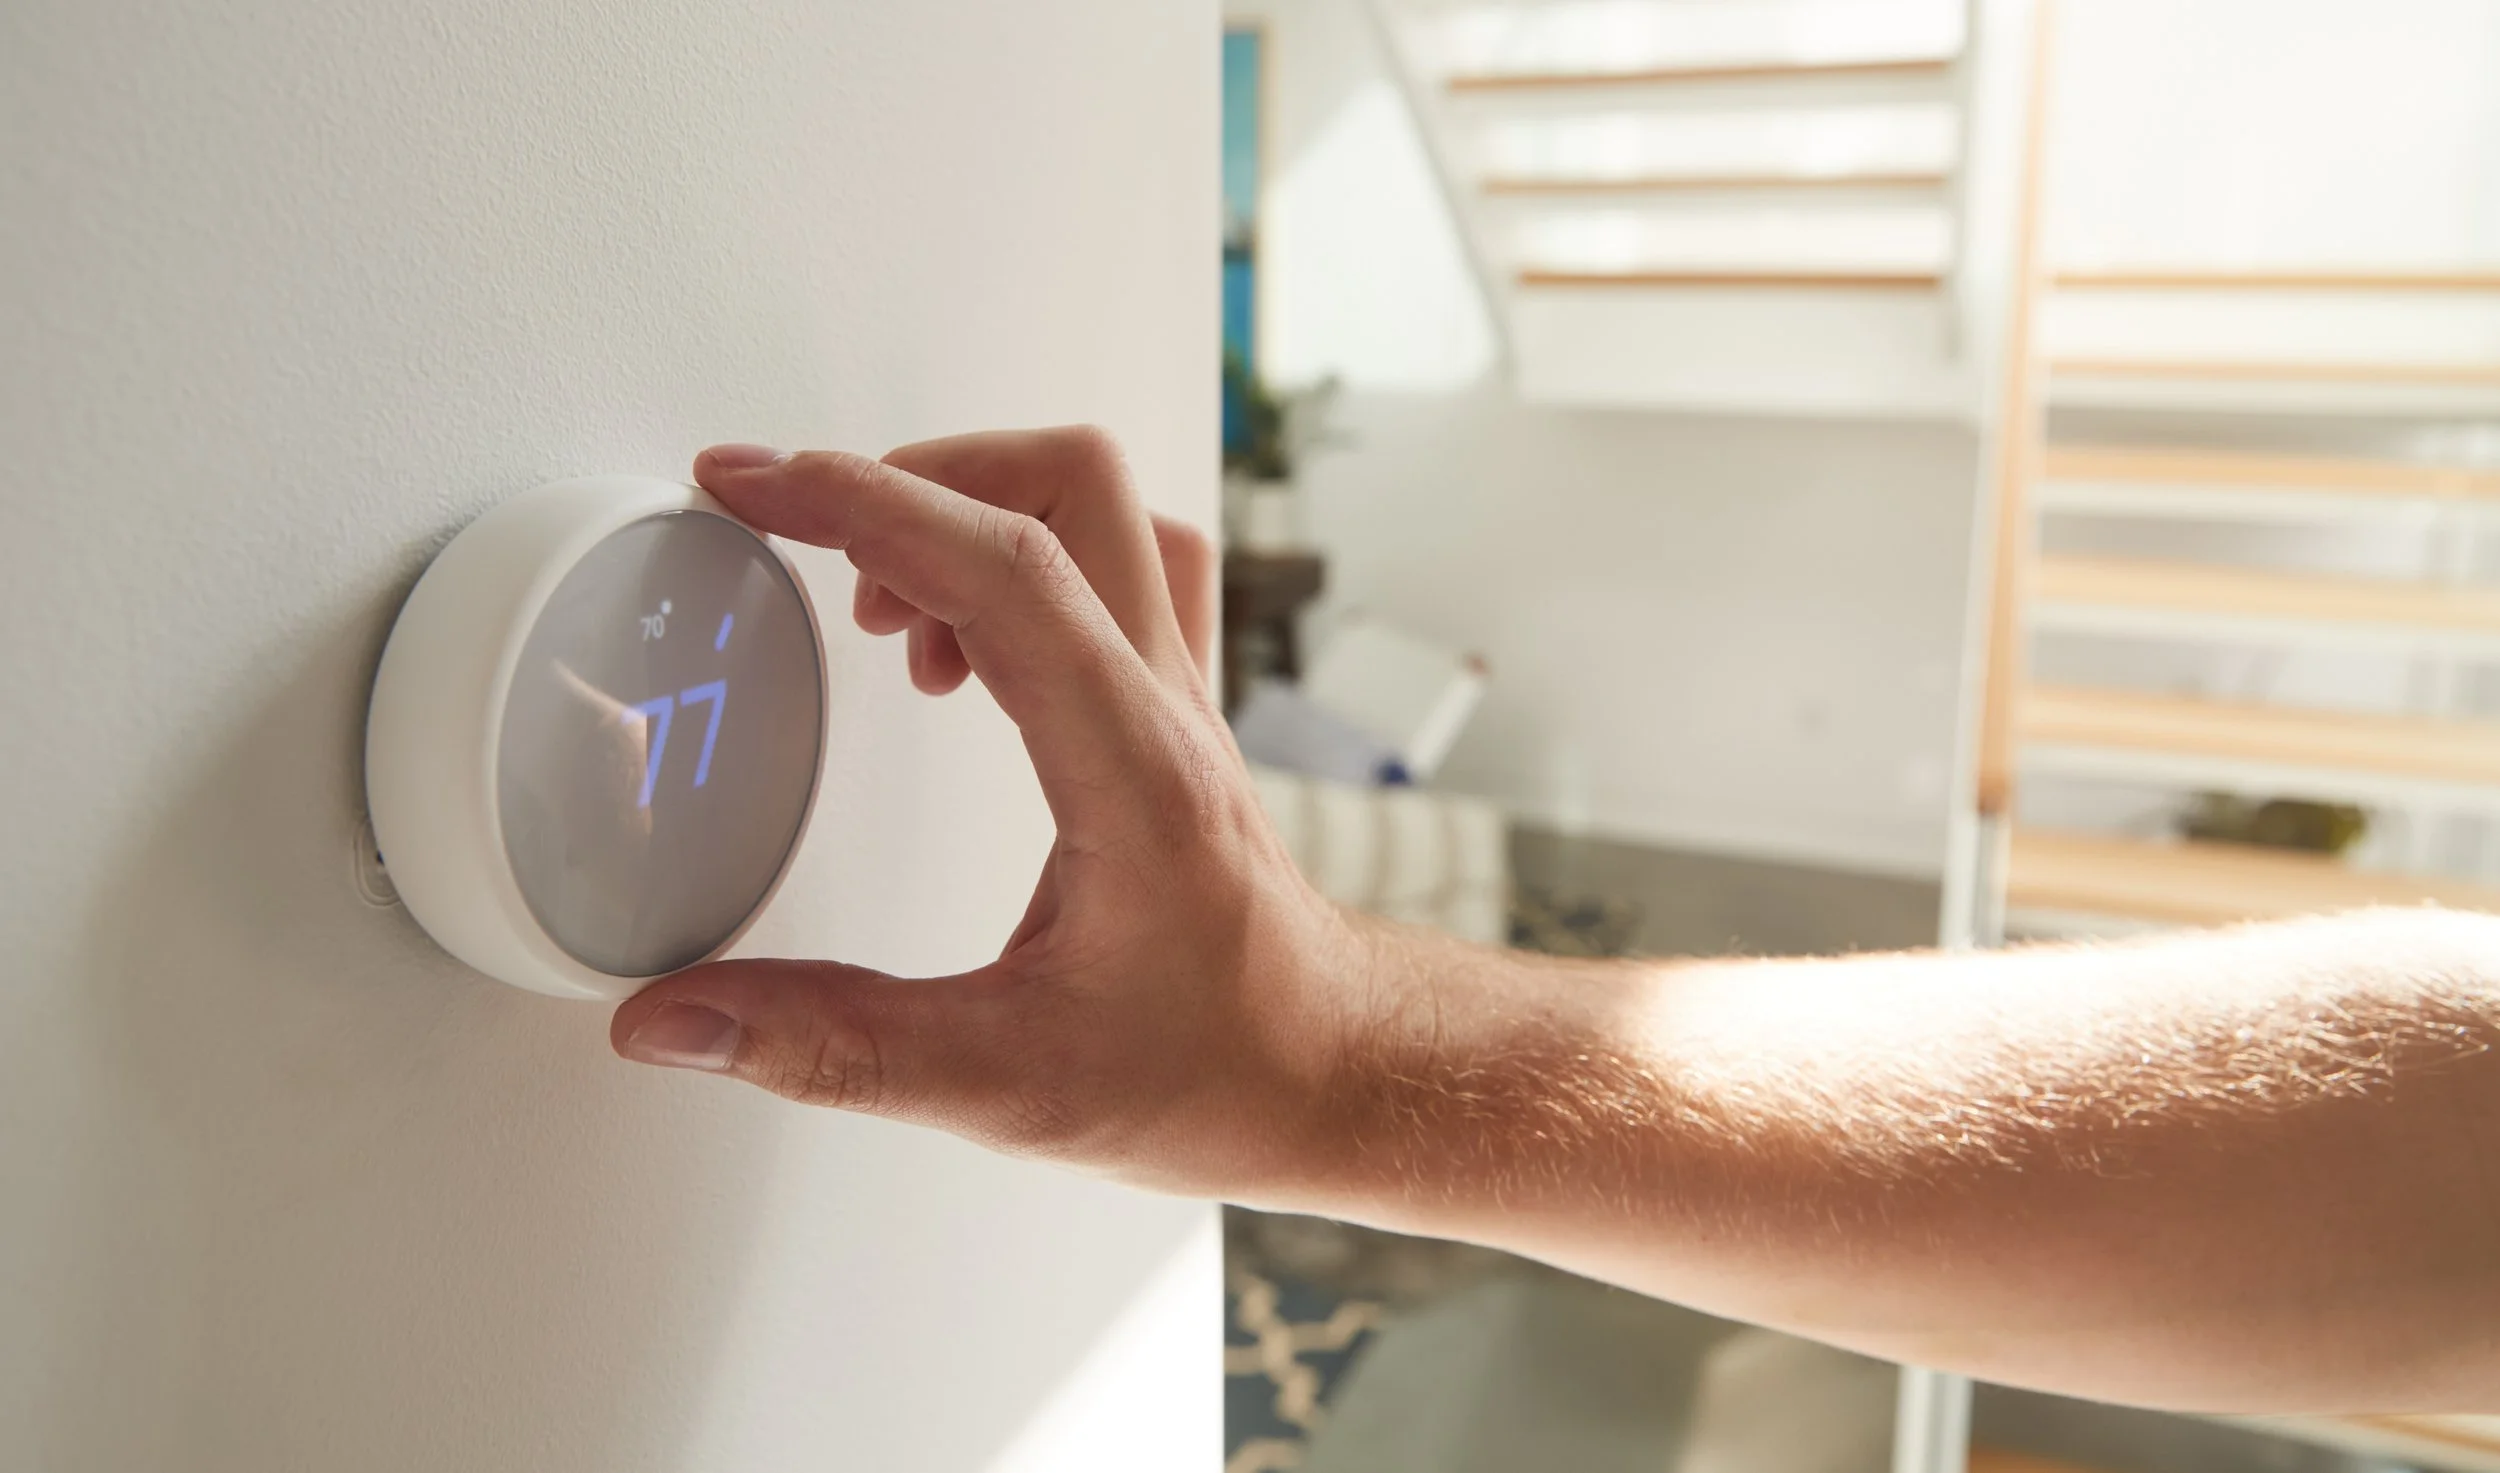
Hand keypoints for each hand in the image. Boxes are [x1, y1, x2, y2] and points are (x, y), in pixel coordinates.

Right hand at [611, 429, 1368, 1197]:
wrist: (1333, 1070)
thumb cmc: (1216, 1069)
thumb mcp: (1007, 1087)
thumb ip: (832, 1049)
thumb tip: (675, 1021)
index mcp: (1132, 771)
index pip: (1007, 568)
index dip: (865, 503)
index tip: (750, 484)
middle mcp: (1164, 707)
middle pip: (1065, 486)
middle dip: (914, 474)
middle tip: (798, 527)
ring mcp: (1177, 696)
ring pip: (1095, 508)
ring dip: (966, 512)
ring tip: (875, 615)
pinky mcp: (1168, 710)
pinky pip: (1105, 566)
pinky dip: (1007, 561)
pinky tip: (948, 648)